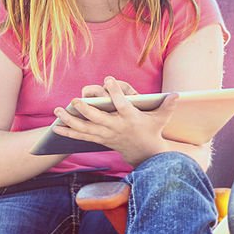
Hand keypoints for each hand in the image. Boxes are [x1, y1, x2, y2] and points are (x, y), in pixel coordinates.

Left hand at [53, 76, 178, 166]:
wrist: (144, 154)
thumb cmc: (151, 131)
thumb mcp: (161, 119)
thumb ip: (167, 106)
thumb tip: (178, 94)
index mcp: (130, 119)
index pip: (122, 105)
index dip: (116, 92)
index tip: (109, 79)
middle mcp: (116, 128)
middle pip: (98, 119)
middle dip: (86, 110)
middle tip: (74, 100)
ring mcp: (105, 135)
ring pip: (85, 128)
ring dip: (70, 121)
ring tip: (58, 112)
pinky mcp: (99, 139)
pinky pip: (81, 136)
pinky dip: (68, 132)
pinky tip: (55, 127)